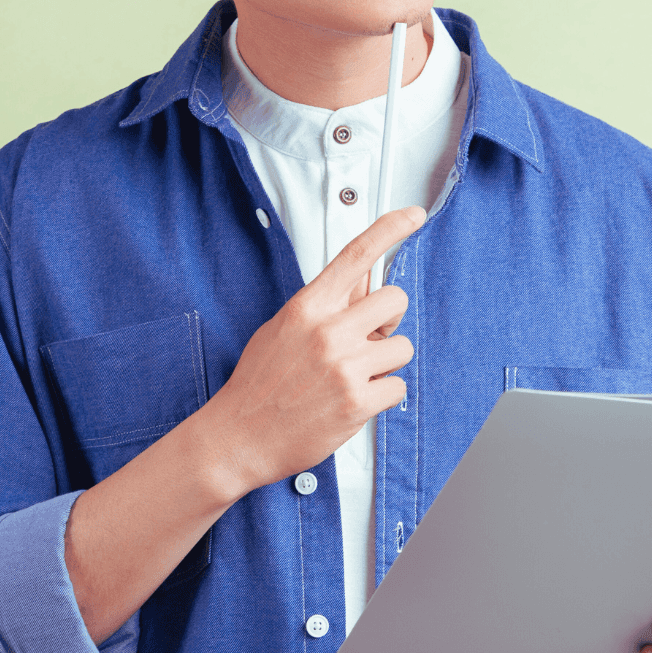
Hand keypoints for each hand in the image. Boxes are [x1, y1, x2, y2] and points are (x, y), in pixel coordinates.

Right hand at [194, 205, 423, 496]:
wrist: (237, 437)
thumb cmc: (259, 383)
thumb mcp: (283, 329)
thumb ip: (324, 306)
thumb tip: (361, 281)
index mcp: (307, 307)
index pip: (356, 255)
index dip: (390, 229)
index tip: (414, 215)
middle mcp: (328, 331)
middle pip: (394, 300)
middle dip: (388, 321)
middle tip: (368, 340)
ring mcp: (344, 367)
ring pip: (402, 347)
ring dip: (385, 363)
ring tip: (353, 377)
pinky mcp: (357, 402)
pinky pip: (398, 386)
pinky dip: (382, 396)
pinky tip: (354, 402)